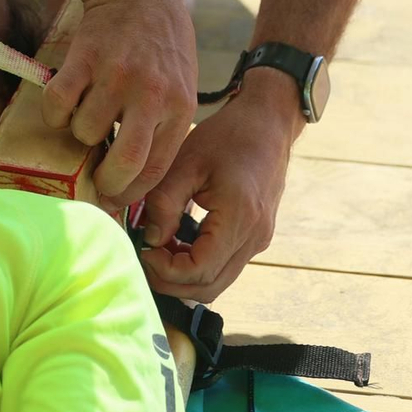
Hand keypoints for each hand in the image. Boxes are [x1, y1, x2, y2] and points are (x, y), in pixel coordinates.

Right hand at [44, 0, 197, 204]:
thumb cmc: (162, 45)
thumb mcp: (181, 87)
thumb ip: (164, 127)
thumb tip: (137, 178)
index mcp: (178, 106)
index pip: (155, 169)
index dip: (130, 193)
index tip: (115, 200)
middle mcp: (150, 94)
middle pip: (123, 163)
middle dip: (105, 182)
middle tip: (95, 180)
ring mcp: (115, 76)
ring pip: (84, 133)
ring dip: (78, 131)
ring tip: (88, 110)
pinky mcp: (83, 59)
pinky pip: (57, 105)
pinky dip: (55, 110)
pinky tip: (66, 97)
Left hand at [135, 68, 296, 300]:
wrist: (267, 124)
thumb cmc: (226, 136)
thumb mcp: (185, 162)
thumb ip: (164, 203)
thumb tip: (149, 239)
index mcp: (239, 217)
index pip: (200, 271)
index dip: (165, 270)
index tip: (143, 249)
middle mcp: (255, 237)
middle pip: (209, 287)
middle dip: (171, 281)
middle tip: (144, 257)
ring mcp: (259, 240)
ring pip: (218, 282)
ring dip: (184, 275)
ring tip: (157, 248)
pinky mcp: (256, 237)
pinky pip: (225, 266)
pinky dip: (197, 264)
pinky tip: (176, 242)